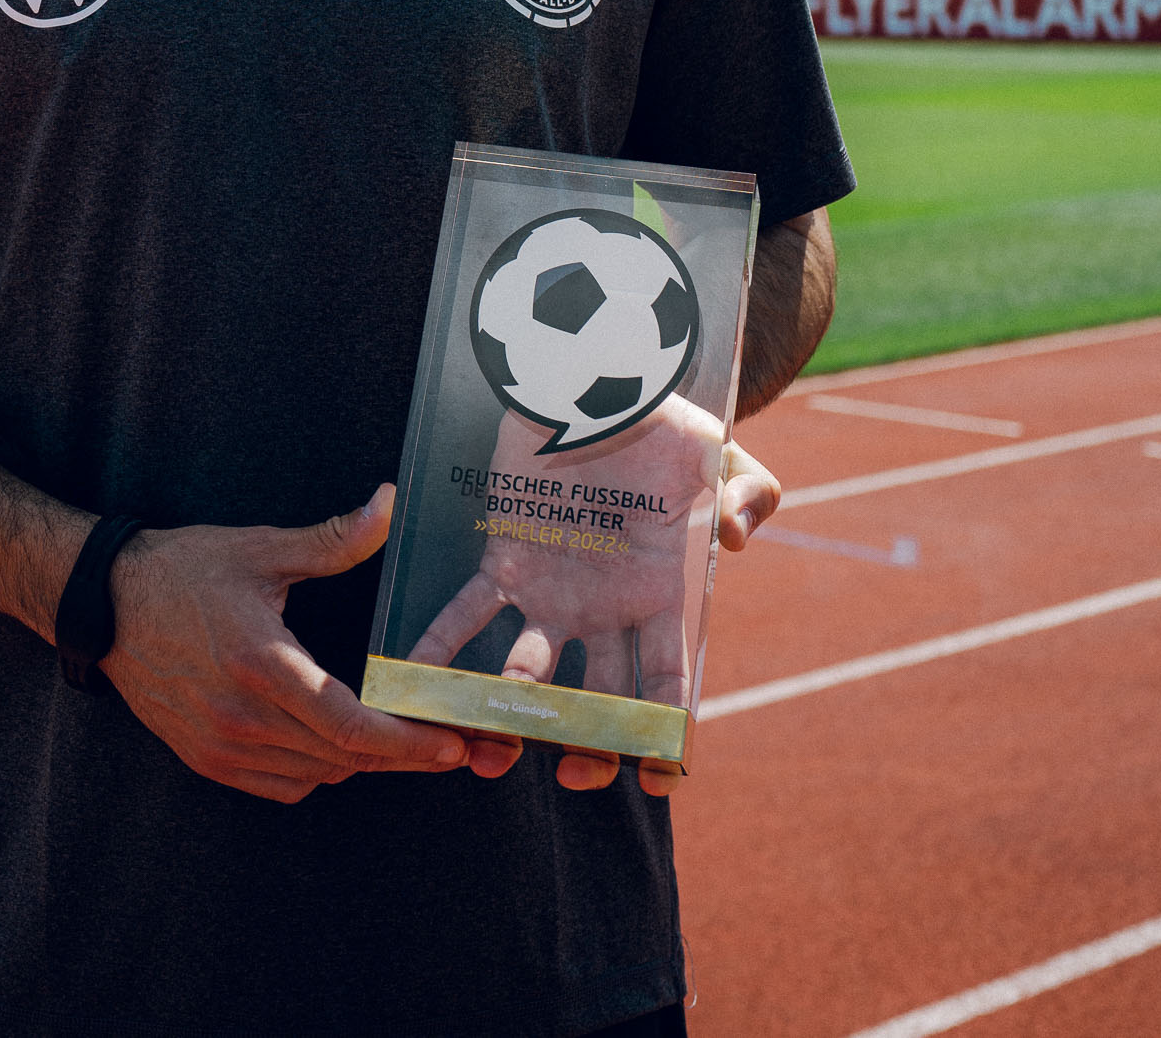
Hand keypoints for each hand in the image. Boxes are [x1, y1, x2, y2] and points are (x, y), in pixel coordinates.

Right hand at [101, 486, 489, 803]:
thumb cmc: (184, 570)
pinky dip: (317, 772)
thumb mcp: (262, 550)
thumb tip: (390, 504)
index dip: (407, 743)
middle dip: (400, 755)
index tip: (451, 744)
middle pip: (342, 759)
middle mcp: (240, 717)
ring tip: (397, 740)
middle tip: (445, 743)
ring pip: (316, 776)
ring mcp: (219, 745)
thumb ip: (334, 539)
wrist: (104, 603)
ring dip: (359, 763)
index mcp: (261, 664)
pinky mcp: (204, 758)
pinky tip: (334, 745)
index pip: (349, 727)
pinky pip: (281, 785)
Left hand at [409, 408, 782, 799]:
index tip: (661, 780)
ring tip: (487, 745)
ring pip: (529, 672)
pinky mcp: (505, 563)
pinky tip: (412, 676)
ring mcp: (553, 593)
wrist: (598, 381)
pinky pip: (468, 613)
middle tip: (575, 775)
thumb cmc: (665, 424)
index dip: (668, 735)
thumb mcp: (720, 452)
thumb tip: (736, 539)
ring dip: (508, 713)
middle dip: (589, 747)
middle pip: (598, 701)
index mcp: (662, 597)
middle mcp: (605, 610)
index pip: (670, 682)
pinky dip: (440, 646)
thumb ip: (749, 492)